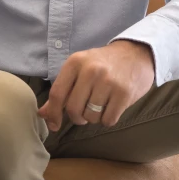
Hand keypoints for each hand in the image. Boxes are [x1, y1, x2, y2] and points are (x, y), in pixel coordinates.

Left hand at [37, 40, 154, 131]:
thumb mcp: (78, 69)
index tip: (54, 124)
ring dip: (93, 118)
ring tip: (99, 106)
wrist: (135, 54)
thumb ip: (61, 91)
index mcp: (75, 63)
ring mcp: (109, 81)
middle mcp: (90, 70)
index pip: (57, 93)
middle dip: (77, 118)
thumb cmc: (102, 64)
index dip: (53, 113)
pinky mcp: (124, 93)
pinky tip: (111, 107)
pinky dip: (107, 119)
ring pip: (91, 116)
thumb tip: (43, 114)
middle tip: (83, 114)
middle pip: (73, 109)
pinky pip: (108, 120)